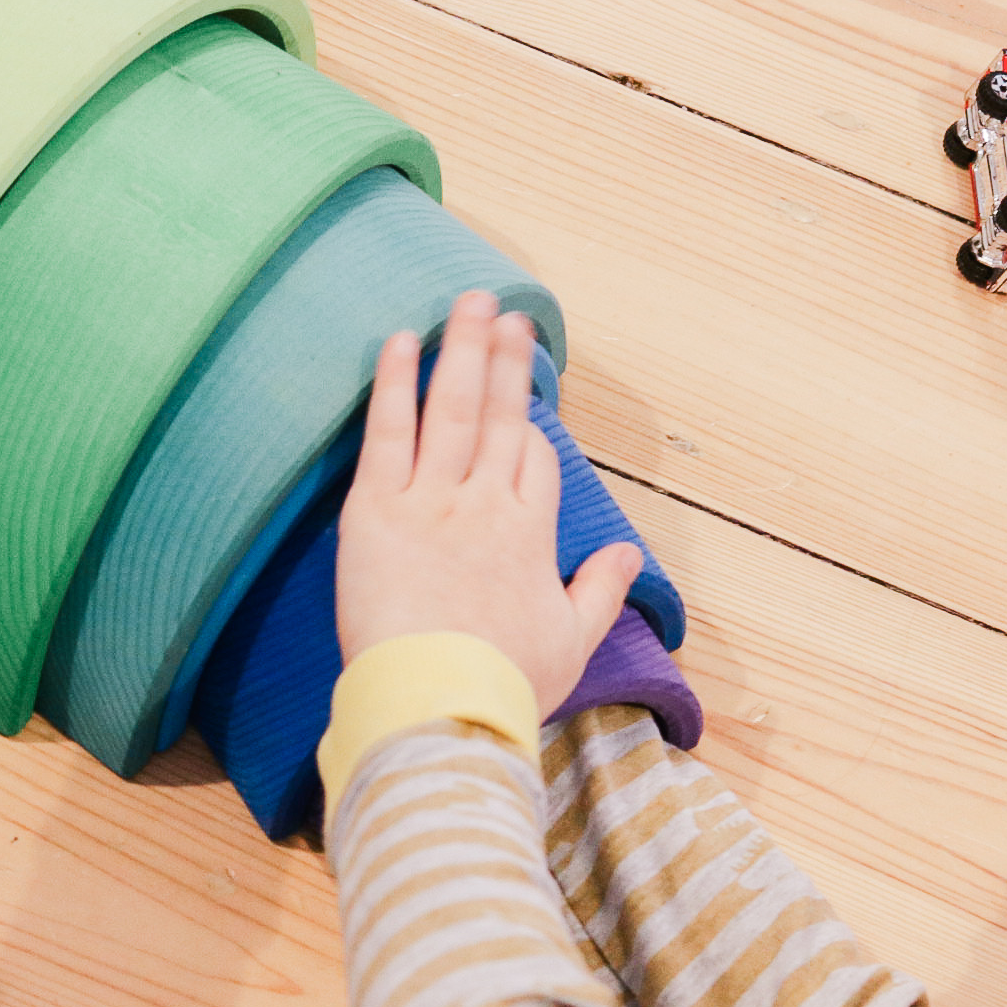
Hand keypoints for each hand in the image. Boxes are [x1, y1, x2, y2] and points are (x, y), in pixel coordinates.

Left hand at [335, 293, 642, 713]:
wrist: (438, 703)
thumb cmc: (502, 683)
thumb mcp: (570, 643)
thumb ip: (600, 592)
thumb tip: (629, 557)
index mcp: (529, 535)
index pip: (535, 461)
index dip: (530, 426)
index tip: (526, 396)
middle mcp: (486, 505)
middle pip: (500, 417)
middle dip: (505, 361)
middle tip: (506, 313)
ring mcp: (432, 502)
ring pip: (452, 410)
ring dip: (462, 351)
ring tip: (468, 303)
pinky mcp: (377, 511)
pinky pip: (388, 433)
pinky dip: (396, 384)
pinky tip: (402, 342)